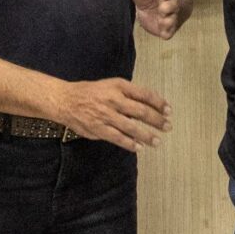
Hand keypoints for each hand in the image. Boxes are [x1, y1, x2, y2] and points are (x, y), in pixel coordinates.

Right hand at [46, 77, 171, 150]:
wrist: (66, 100)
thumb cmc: (91, 92)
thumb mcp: (111, 85)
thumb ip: (128, 94)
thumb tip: (149, 105)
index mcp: (119, 86)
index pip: (144, 94)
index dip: (159, 103)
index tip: (168, 110)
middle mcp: (114, 99)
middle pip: (141, 111)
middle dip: (157, 120)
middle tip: (168, 126)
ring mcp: (106, 115)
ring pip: (132, 127)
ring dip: (147, 135)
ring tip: (157, 141)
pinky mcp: (98, 129)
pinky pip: (118, 138)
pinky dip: (130, 143)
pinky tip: (139, 147)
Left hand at [130, 0, 193, 39]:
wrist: (160, 6)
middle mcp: (172, 3)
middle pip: (173, 5)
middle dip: (169, 7)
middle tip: (162, 8)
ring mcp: (170, 16)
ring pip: (172, 19)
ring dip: (169, 20)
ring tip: (163, 21)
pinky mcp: (167, 28)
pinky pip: (169, 31)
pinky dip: (167, 32)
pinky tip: (164, 33)